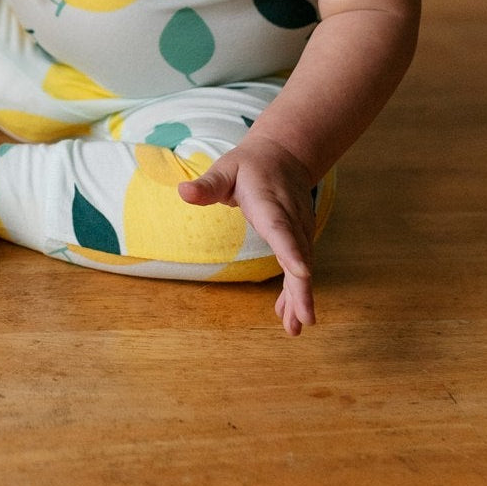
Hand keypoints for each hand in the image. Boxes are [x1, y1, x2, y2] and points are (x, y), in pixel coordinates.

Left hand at [177, 141, 319, 335]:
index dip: (292, 251)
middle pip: (299, 256)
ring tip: (295, 329)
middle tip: (303, 320)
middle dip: (302, 289)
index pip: (282, 229)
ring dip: (299, 298)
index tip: (302, 273)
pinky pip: (300, 269)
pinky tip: (289, 316)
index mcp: (271, 204)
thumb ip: (207, 184)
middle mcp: (291, 220)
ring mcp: (300, 231)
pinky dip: (296, 292)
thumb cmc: (249, 165)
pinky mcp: (301, 240)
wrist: (284, 156)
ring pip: (303, 267)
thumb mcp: (225, 169)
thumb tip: (183, 192)